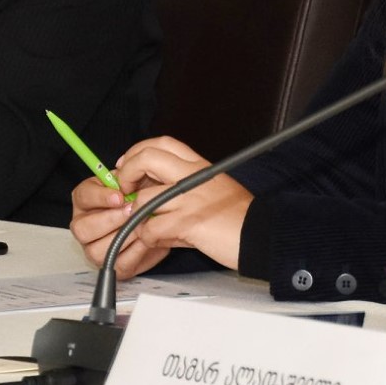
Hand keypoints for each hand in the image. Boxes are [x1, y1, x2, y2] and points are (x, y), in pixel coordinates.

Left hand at [68, 135, 251, 276]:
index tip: (127, 165)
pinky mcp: (187, 223)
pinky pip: (151, 229)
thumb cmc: (238, 216)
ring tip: (142, 225)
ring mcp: (188, 199)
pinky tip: (158, 241)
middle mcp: (192, 177)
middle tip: (124, 191)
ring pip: (144, 198)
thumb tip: (153, 190)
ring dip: (135, 215)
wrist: (261, 235)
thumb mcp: (212, 188)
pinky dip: (148, 238)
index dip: (137, 152)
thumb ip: (183, 186)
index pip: (161, 143)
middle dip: (127, 173)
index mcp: (198, 165)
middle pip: (146, 158)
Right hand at [70, 174, 168, 278]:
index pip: (83, 196)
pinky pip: (119, 264)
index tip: (119, 196)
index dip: (99, 197)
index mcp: (86, 200)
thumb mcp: (132, 181)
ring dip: (123, 237)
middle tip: (131, 212)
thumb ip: (128, 177)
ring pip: (98, 250)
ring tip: (141, 226)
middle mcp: (84, 226)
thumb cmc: (139, 198)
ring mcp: (94, 248)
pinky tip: (146, 240)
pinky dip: (136, 252)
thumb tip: (129, 175)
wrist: (156, 221)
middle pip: (82, 228)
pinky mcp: (112, 265)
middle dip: (110, 219)